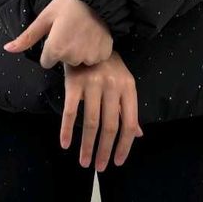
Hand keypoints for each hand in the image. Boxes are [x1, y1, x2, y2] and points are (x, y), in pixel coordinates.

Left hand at [3, 0, 112, 68]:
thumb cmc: (68, 3)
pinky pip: (95, 58)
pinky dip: (94, 49)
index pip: (47, 62)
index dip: (50, 48)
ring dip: (80, 50)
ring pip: (79, 60)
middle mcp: (72, 57)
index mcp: (55, 49)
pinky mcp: (103, 54)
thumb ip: (27, 37)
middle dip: (65, 49)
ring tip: (83, 31)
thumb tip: (7, 49)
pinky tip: (94, 34)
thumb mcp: (45, 17)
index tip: (57, 35)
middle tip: (71, 30)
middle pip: (64, 61)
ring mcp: (90, 57)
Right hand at [60, 50, 143, 171]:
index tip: (117, 162)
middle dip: (104, 151)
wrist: (89, 34)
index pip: (129, 123)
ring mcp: (93, 84)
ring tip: (84, 162)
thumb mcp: (123, 81)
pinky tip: (65, 144)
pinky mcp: (74, 82)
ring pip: (91, 123)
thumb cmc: (108, 63)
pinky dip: (67, 129)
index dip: (124, 146)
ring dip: (87, 146)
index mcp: (128, 87)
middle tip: (99, 168)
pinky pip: (71, 111)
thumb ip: (128, 108)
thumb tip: (137, 135)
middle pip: (109, 126)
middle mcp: (112, 86)